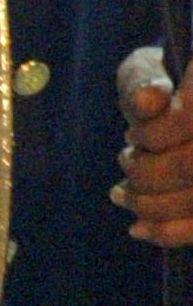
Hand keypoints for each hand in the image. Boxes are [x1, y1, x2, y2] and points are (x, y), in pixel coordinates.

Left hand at [115, 46, 192, 246]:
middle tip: (124, 160)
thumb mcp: (147, 72)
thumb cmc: (158, 85)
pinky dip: (167, 233)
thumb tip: (148, 99)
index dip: (154, 135)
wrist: (179, 102)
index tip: (131, 136)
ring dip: (149, 205)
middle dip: (147, 173)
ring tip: (119, 193)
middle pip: (191, 166)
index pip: (189, 121)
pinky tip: (137, 229)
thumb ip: (144, 82)